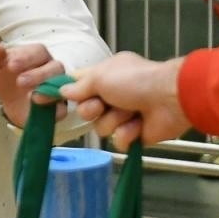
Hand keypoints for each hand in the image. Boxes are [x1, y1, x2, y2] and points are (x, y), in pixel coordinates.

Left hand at [0, 42, 66, 128]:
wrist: (10, 103)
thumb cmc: (6, 78)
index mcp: (37, 54)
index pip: (38, 51)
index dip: (26, 57)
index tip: (11, 65)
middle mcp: (52, 68)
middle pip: (55, 67)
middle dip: (38, 74)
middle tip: (20, 82)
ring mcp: (57, 87)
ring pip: (61, 85)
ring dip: (47, 91)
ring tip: (33, 97)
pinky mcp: (59, 107)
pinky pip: (62, 107)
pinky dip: (55, 108)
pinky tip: (41, 109)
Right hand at [61, 52, 190, 148]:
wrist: (170, 99)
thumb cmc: (137, 80)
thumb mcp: (101, 76)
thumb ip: (80, 85)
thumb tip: (63, 90)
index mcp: (105, 75)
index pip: (78, 84)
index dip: (65, 92)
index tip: (47, 99)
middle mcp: (113, 95)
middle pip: (86, 111)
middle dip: (93, 110)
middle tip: (104, 104)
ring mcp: (124, 115)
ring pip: (101, 128)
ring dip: (115, 120)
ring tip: (130, 112)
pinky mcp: (136, 133)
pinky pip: (119, 141)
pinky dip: (128, 134)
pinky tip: (138, 125)